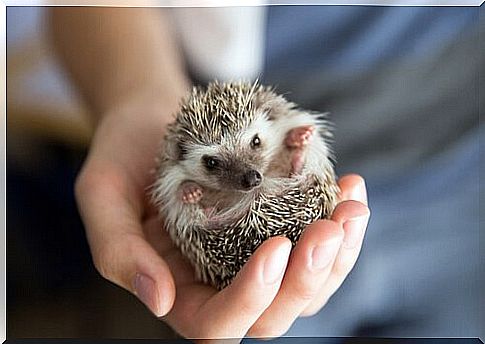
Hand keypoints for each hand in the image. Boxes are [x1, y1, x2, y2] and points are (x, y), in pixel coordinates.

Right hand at [75, 99, 369, 339]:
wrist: (154, 119)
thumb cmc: (123, 153)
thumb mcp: (103, 194)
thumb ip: (118, 250)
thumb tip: (158, 299)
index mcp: (176, 286)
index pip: (215, 322)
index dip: (250, 297)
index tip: (277, 246)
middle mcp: (219, 280)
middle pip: (273, 314)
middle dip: (308, 279)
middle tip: (330, 228)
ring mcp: (252, 255)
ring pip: (306, 286)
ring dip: (338, 255)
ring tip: (353, 208)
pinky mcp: (276, 224)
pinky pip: (315, 242)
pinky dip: (338, 220)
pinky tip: (350, 187)